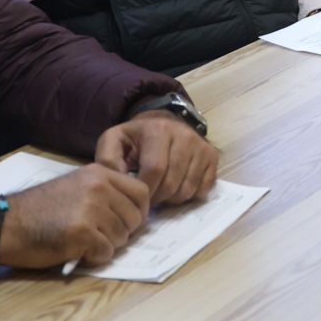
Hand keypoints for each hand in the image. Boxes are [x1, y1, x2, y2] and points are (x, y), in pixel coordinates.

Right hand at [0, 163, 151, 268]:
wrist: (6, 223)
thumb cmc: (39, 210)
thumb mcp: (76, 187)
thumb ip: (104, 192)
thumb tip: (135, 212)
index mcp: (99, 173)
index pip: (141, 192)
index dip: (139, 212)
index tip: (128, 222)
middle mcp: (98, 187)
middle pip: (135, 218)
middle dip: (122, 233)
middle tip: (99, 236)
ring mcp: (91, 209)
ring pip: (121, 238)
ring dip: (106, 246)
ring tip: (84, 242)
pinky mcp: (82, 233)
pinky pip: (105, 253)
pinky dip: (94, 257)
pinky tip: (77, 251)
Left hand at [95, 112, 218, 205]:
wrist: (163, 121)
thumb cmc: (136, 137)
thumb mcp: (114, 140)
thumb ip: (107, 160)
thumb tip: (118, 182)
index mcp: (158, 131)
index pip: (155, 170)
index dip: (144, 191)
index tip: (136, 196)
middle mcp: (185, 135)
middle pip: (172, 183)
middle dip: (157, 198)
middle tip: (148, 198)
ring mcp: (201, 146)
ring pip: (188, 189)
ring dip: (172, 199)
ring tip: (161, 192)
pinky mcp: (212, 156)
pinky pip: (203, 188)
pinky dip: (189, 195)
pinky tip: (177, 187)